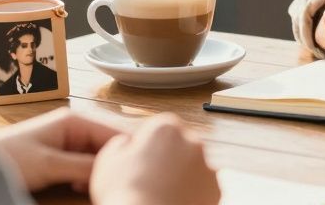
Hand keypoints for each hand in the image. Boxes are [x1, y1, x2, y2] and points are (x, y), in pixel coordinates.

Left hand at [0, 107, 123, 192]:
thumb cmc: (7, 159)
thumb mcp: (49, 165)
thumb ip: (84, 166)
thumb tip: (116, 169)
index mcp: (74, 119)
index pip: (114, 131)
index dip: (128, 150)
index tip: (136, 170)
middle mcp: (74, 126)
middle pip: (108, 143)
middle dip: (114, 161)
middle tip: (117, 181)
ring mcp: (68, 140)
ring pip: (98, 155)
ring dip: (101, 170)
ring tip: (100, 186)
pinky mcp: (61, 155)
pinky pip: (86, 163)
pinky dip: (89, 176)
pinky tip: (84, 188)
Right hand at [90, 113, 218, 204]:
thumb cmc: (125, 194)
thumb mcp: (108, 161)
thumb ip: (120, 144)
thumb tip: (126, 143)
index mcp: (166, 128)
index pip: (158, 127)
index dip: (146, 145)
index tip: (138, 162)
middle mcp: (192, 141)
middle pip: (178, 145)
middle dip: (166, 158)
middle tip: (147, 180)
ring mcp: (207, 165)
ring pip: (191, 166)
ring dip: (179, 175)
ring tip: (159, 194)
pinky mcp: (215, 188)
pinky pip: (201, 186)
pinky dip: (190, 192)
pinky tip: (172, 201)